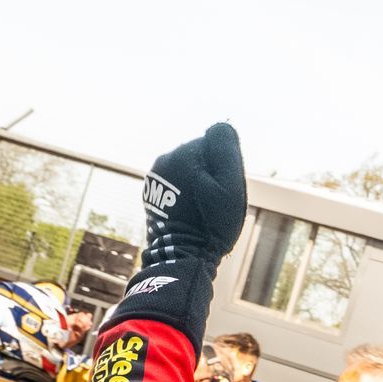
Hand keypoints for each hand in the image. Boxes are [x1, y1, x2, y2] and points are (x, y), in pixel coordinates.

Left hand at [139, 123, 246, 270]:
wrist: (182, 257)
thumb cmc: (211, 225)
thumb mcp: (230, 187)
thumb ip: (226, 150)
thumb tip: (221, 124)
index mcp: (184, 153)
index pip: (216, 145)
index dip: (226, 167)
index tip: (224, 190)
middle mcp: (165, 159)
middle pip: (200, 156)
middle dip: (210, 174)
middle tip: (214, 203)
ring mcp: (155, 176)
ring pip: (188, 170)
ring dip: (198, 184)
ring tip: (201, 210)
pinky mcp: (152, 192)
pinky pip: (176, 184)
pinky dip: (185, 194)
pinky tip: (189, 213)